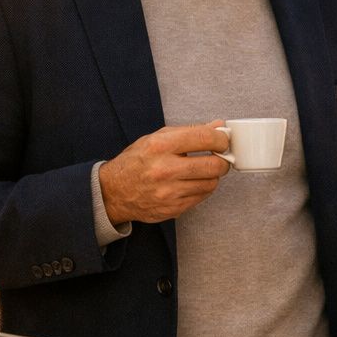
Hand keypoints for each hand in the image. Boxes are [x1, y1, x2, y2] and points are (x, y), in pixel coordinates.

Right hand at [99, 121, 230, 224]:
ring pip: (211, 183)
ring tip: (202, 170)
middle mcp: (164, 169)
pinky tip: (192, 182)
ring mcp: (169, 192)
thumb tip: (217, 126)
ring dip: (212, 176)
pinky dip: (202, 189)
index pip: (204, 138)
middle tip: (219, 156)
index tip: (223, 140)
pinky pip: (201, 197)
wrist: (114, 192)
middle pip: (214, 165)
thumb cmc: (136, 162)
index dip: (221, 139)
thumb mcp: (156, 138)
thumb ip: (189, 132)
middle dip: (222, 159)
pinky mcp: (173, 209)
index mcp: (160, 146)